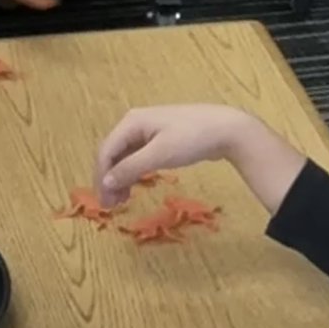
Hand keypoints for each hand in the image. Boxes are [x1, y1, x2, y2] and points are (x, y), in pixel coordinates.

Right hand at [94, 104, 256, 207]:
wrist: (226, 129)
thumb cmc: (191, 139)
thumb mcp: (159, 155)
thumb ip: (130, 168)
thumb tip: (106, 182)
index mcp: (131, 122)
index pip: (106, 151)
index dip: (101, 177)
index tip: (104, 203)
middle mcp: (136, 123)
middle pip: (113, 153)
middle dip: (109, 179)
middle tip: (111, 206)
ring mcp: (149, 130)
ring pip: (126, 156)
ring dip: (120, 177)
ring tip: (121, 200)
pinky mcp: (162, 138)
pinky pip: (139, 156)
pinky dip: (134, 172)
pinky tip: (135, 186)